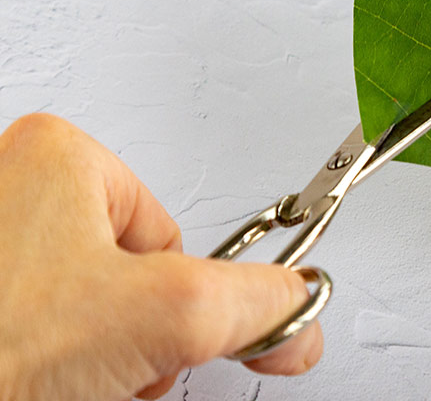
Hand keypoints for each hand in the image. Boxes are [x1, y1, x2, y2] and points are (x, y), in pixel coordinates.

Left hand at [0, 113, 322, 400]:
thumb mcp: (163, 315)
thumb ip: (255, 302)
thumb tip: (300, 305)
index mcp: (58, 155)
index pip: (168, 235)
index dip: (168, 302)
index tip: (149, 338)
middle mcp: (10, 188)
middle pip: (125, 280)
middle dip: (123, 341)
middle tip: (86, 365)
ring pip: (81, 319)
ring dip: (88, 366)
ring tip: (48, 381)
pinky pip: (38, 336)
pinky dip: (48, 372)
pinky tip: (32, 384)